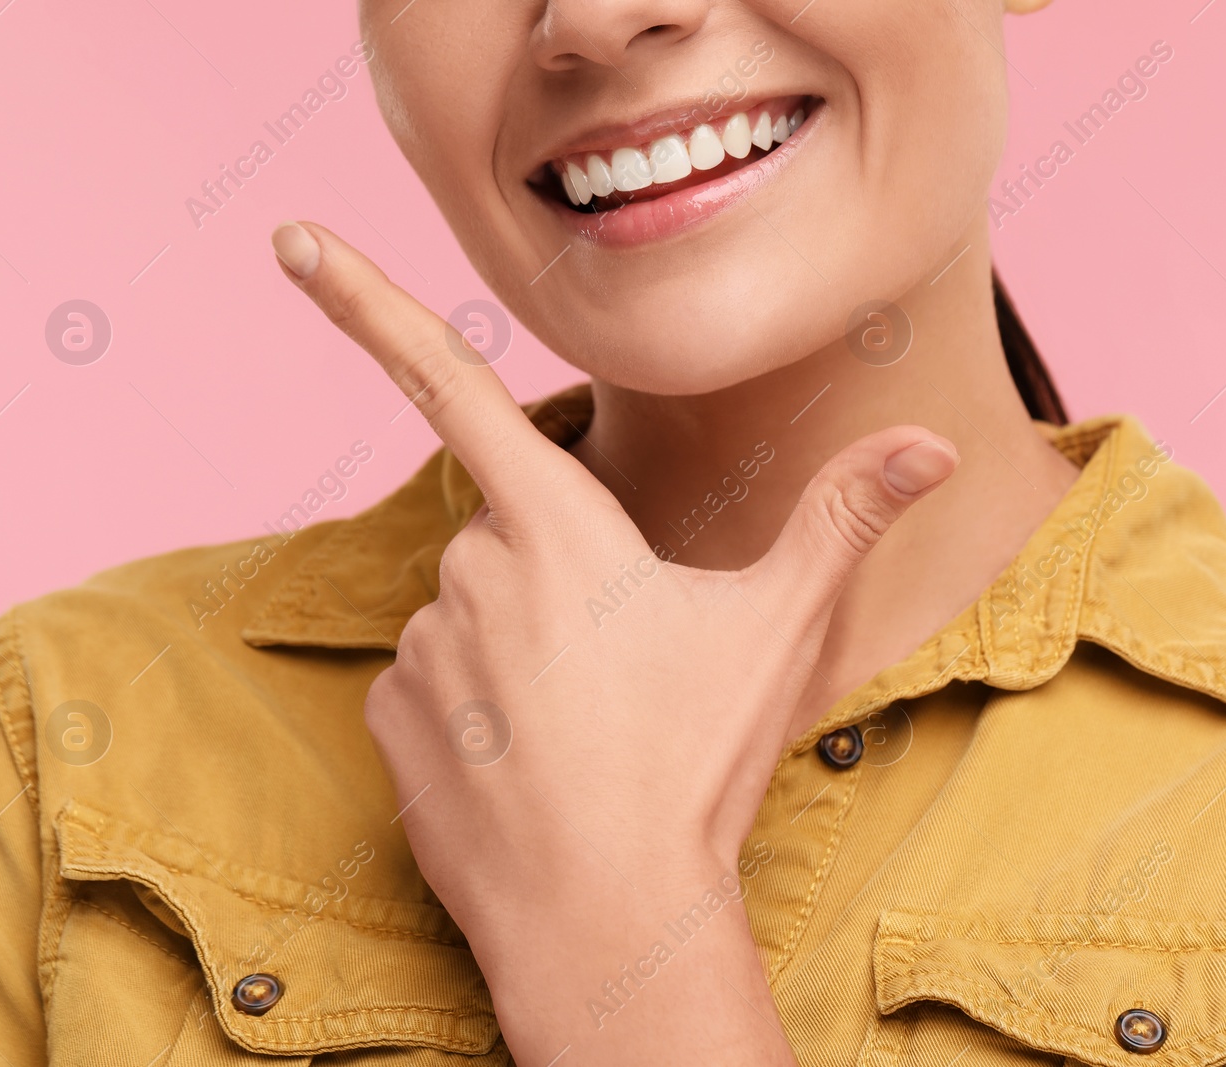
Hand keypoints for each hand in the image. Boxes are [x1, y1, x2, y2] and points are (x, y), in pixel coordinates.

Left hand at [272, 221, 958, 1065]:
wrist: (608, 920)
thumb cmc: (694, 765)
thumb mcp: (782, 630)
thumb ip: (847, 519)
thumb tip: (932, 444)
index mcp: (555, 527)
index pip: (451, 383)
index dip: (367, 303)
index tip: (293, 243)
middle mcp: (468, 573)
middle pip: (504, 536)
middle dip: (554, 576)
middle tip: (624, 667)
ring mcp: (419, 654)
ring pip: (468, 616)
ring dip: (515, 650)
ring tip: (585, 729)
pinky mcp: (389, 728)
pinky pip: (427, 689)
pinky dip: (469, 712)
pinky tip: (527, 766)